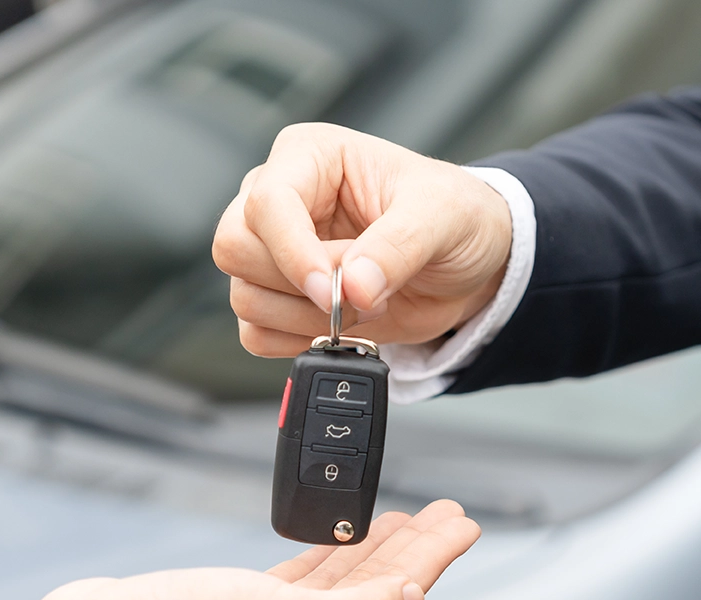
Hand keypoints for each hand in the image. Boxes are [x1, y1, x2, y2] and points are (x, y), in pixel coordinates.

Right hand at [23, 500, 480, 599]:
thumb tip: (412, 598)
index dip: (432, 560)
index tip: (463, 524)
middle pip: (376, 592)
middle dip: (415, 551)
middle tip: (450, 512)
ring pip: (341, 583)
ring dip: (377, 549)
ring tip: (411, 518)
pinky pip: (303, 580)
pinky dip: (329, 557)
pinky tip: (345, 540)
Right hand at [212, 123, 512, 356]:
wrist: (466, 262)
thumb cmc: (454, 216)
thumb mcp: (443, 217)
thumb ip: (398, 246)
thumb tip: (353, 287)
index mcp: (310, 156)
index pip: (266, 202)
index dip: (294, 254)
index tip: (335, 290)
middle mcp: (282, 200)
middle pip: (234, 248)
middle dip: (300, 286)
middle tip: (360, 291)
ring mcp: (276, 252)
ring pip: (244, 296)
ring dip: (306, 317)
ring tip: (364, 304)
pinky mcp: (280, 298)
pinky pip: (256, 332)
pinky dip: (298, 340)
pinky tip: (342, 326)